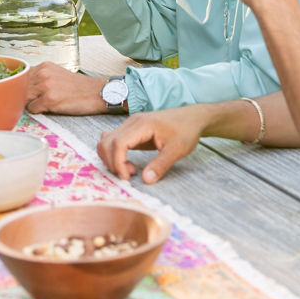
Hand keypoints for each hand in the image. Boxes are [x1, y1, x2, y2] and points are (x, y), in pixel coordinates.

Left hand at [25, 62, 108, 113]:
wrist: (97, 93)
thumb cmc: (78, 87)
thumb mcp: (58, 75)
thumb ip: (41, 78)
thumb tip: (23, 88)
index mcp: (44, 66)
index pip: (22, 78)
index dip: (23, 88)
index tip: (28, 94)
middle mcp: (43, 73)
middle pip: (21, 89)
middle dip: (26, 97)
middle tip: (37, 102)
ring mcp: (46, 85)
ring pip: (24, 99)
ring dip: (31, 104)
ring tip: (45, 105)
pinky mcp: (49, 99)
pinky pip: (32, 109)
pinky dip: (39, 111)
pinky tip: (50, 108)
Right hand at [96, 106, 212, 183]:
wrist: (192, 117)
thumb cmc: (186, 130)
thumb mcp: (177, 150)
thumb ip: (161, 165)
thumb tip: (146, 180)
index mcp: (142, 124)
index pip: (118, 143)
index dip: (118, 163)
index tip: (128, 178)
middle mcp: (131, 122)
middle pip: (107, 142)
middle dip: (113, 163)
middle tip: (130, 175)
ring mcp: (129, 125)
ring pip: (106, 141)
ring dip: (111, 158)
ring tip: (130, 169)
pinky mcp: (130, 130)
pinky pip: (112, 140)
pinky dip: (113, 153)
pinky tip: (127, 162)